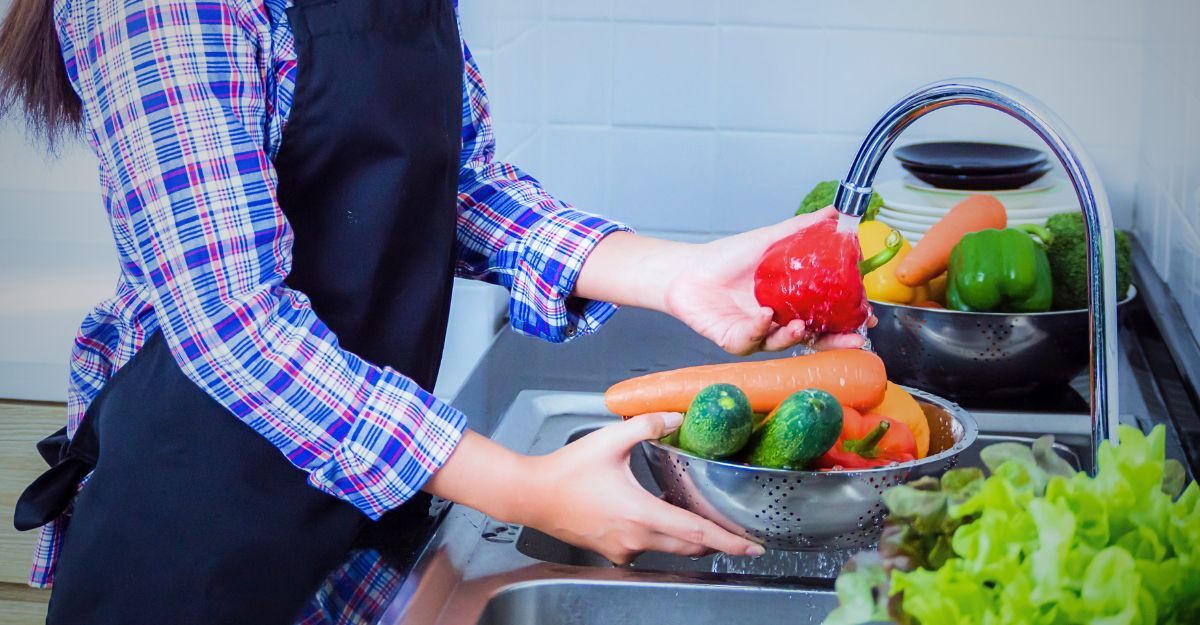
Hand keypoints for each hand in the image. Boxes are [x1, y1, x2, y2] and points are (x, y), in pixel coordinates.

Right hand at [516, 413, 763, 563]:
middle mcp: (636, 538)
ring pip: (670, 548)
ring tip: (700, 516)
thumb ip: (648, 424)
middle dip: (717, 541)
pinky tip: (661, 513)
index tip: (753, 546)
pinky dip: (663, 535)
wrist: (531, 496)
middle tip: (740, 536)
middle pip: (689, 546)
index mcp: (641, 514)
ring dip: (688, 535)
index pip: (696, 532)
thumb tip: (677, 416)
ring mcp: (624, 549)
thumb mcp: (611, 440)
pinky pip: (648, 546)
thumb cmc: (567, 471)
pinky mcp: (613, 551)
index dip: (728, 541)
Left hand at [575, 206, 869, 355]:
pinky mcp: (733, 340)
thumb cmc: (727, 259)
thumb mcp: (769, 240)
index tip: (867, 319)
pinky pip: (750, 340)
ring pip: (782, 344)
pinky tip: (764, 316)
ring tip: (800, 325)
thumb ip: (802, 228)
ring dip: (793, 336)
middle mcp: (777, 323)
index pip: (826, 317)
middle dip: (833, 342)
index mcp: (790, 303)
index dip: (846, 321)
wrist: (686, 270)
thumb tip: (836, 212)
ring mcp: (757, 334)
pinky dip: (758, 329)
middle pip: (812, 340)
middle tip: (852, 338)